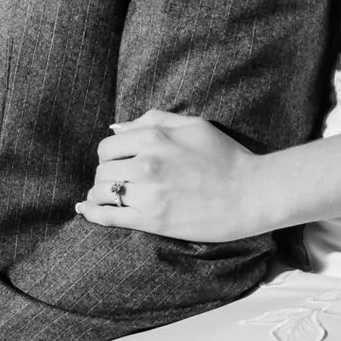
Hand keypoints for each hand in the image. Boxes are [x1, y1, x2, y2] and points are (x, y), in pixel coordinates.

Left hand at [77, 111, 267, 242]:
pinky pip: (109, 217)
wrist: (251, 193)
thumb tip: (116, 127)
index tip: (118, 162)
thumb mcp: (193, 125)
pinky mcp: (152, 220)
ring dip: (99, 194)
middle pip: (102, 170)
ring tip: (105, 197)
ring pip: (102, 192)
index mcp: (155, 136)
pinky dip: (93, 214)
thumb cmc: (226, 157)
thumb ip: (153, 120)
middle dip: (105, 175)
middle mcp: (147, 163)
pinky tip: (88, 211)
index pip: (108, 146)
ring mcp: (149, 193)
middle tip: (118, 181)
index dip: (109, 155)